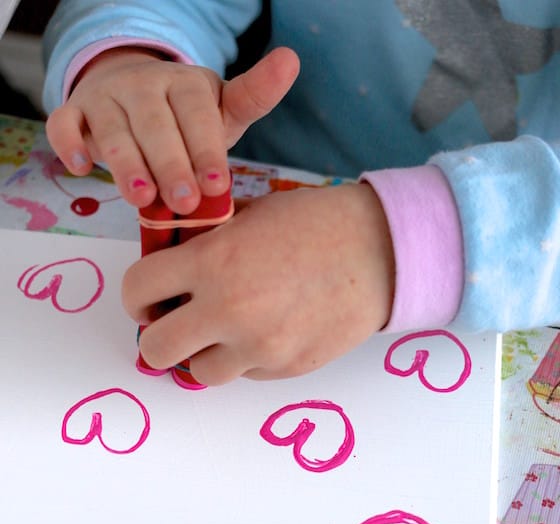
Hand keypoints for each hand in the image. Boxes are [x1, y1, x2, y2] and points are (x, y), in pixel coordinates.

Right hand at [45, 46, 299, 213]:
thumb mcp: (222, 109)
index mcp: (185, 84)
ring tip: (142, 199)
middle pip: (156, 125)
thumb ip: (253, 96)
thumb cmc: (186, 118)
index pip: (196, 114)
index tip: (218, 186)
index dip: (206, 149)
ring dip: (126, 164)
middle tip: (186, 202)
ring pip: (113, 130)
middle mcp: (144, 86)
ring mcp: (107, 98)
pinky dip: (68, 143)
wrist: (134, 96)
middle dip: (171, 165)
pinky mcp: (76, 111)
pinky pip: (65, 124)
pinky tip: (82, 168)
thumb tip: (290, 59)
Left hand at [122, 183, 394, 383]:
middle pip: (156, 349)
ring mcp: (259, 346)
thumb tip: (170, 269)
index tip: (147, 300)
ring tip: (225, 332)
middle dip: (158, 337)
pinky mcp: (285, 369)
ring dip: (203, 354)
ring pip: (199, 373)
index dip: (136, 297)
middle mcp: (228, 310)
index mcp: (211, 262)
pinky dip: (245, 359)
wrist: (380, 252)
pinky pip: (244, 374)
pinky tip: (267, 331)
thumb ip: (203, 244)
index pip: (137, 290)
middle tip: (174, 324)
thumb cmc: (315, 224)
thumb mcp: (249, 217)